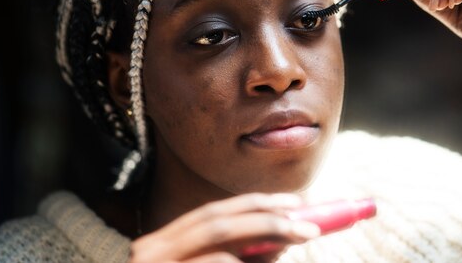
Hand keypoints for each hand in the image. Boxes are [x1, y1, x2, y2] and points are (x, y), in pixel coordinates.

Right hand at [129, 193, 318, 262]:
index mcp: (164, 242)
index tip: (294, 204)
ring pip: (217, 248)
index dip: (256, 205)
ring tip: (292, 243)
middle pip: (216, 223)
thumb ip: (236, 258)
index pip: (214, 214)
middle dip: (266, 220)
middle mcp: (152, 251)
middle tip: (308, 226)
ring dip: (259, 243)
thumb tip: (279, 244)